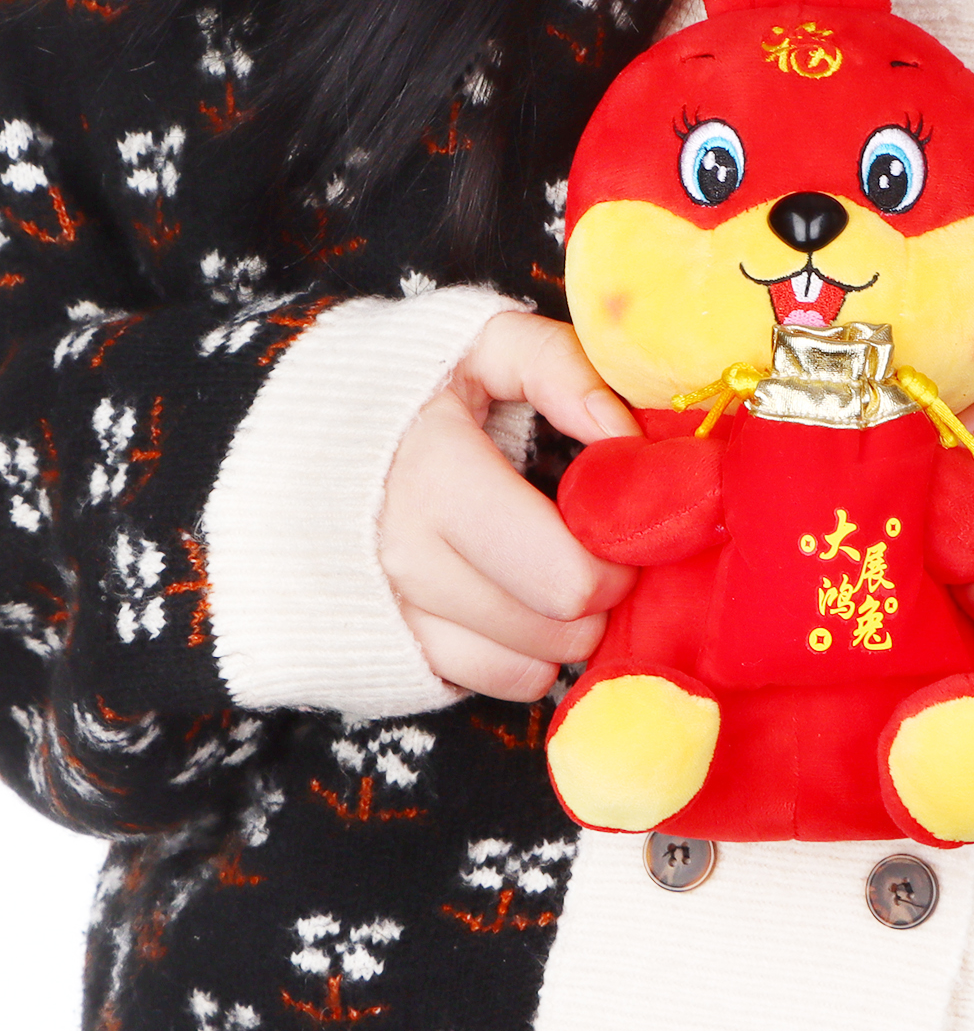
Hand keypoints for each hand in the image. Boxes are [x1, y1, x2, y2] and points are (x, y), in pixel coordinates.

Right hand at [381, 312, 640, 701]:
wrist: (290, 434)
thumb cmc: (411, 384)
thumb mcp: (487, 344)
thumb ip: (564, 370)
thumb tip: (627, 440)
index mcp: (435, 477)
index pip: (564, 575)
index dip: (618, 560)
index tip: (617, 523)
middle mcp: (403, 560)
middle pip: (555, 630)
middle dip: (600, 596)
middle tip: (595, 547)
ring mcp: (386, 615)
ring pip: (525, 669)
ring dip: (563, 631)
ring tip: (553, 568)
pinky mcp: (380, 652)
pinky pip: (480, 686)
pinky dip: (517, 656)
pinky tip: (514, 601)